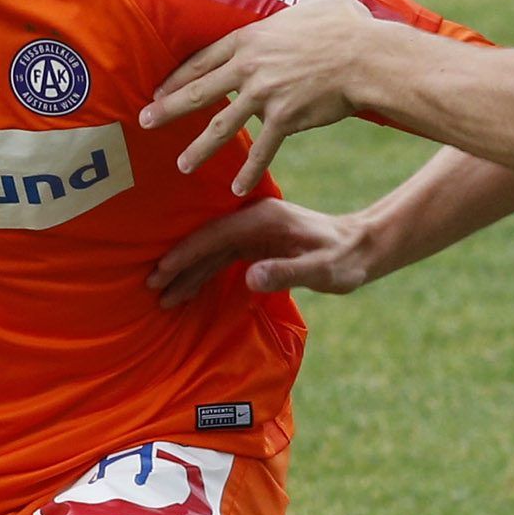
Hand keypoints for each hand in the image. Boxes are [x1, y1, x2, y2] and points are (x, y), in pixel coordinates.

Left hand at [142, 0, 375, 193]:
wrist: (366, 58)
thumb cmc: (347, 24)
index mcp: (251, 38)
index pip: (204, 59)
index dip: (179, 76)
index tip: (160, 88)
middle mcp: (250, 67)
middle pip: (200, 90)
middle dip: (168, 107)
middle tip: (144, 121)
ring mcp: (264, 94)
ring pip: (222, 126)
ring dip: (199, 148)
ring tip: (182, 165)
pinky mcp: (284, 118)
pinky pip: (262, 150)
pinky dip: (249, 171)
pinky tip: (237, 189)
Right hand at [147, 197, 371, 307]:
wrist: (362, 247)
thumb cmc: (345, 260)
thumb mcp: (321, 270)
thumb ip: (287, 272)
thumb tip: (249, 278)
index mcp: (265, 219)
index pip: (216, 235)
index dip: (187, 252)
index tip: (163, 269)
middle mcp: (255, 219)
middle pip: (206, 240)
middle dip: (178, 262)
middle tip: (151, 285)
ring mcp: (255, 231)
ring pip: (211, 250)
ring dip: (188, 271)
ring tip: (163, 295)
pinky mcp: (257, 244)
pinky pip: (222, 257)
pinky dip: (203, 272)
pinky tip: (187, 288)